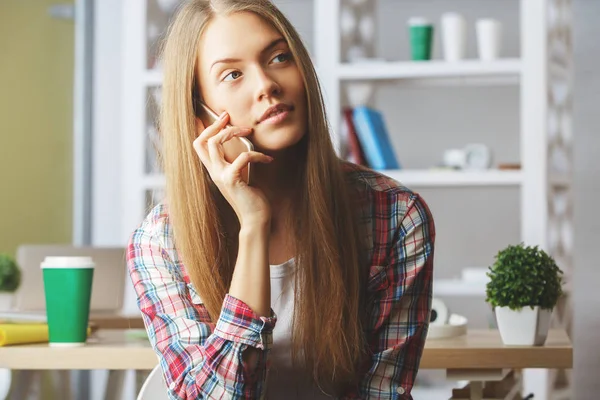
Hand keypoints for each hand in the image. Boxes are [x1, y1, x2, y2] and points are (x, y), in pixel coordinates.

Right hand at [193, 112, 272, 226]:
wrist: (255, 218)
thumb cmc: (252, 197)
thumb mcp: (241, 176)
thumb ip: (237, 162)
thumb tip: (243, 144)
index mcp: (215, 170)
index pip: (199, 146)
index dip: (204, 128)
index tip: (220, 117)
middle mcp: (214, 172)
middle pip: (202, 141)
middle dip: (215, 125)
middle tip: (229, 117)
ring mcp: (221, 176)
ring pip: (214, 144)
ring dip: (232, 132)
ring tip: (249, 131)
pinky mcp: (233, 180)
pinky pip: (242, 157)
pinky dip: (257, 155)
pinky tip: (268, 159)